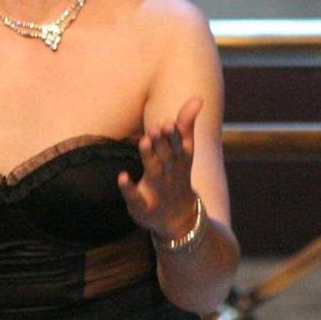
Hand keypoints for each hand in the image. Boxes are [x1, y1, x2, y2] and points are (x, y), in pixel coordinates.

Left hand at [119, 96, 202, 240]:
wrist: (178, 221)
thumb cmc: (176, 179)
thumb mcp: (183, 154)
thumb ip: (186, 126)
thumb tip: (198, 98)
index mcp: (181, 164)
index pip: (182, 146)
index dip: (178, 135)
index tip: (170, 122)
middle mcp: (170, 176)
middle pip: (168, 157)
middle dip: (163, 143)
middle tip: (156, 127)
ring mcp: (157, 191)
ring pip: (153, 171)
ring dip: (149, 156)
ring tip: (143, 140)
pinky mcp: (143, 205)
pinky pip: (135, 197)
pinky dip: (128, 188)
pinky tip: (122, 177)